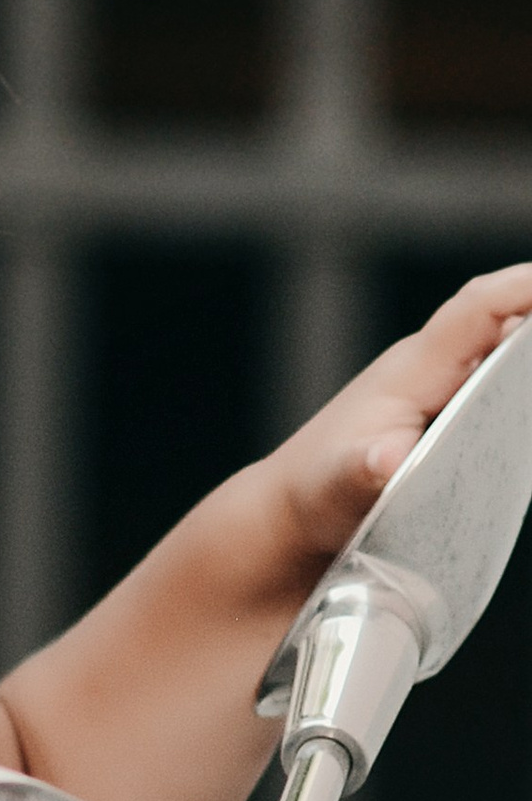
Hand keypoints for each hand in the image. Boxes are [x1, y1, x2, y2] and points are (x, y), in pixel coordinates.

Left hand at [267, 263, 531, 573]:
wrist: (293, 513)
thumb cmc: (314, 491)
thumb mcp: (335, 485)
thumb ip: (362, 471)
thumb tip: (388, 460)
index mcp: (413, 369)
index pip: (478, 308)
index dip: (526, 287)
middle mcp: (434, 369)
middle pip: (507, 321)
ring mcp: (444, 391)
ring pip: (508, 353)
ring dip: (531, 356)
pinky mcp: (452, 417)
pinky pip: (503, 386)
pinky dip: (525, 385)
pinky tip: (525, 414)